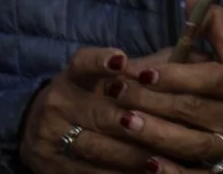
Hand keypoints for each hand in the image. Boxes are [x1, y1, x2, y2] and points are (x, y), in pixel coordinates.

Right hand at [20, 48, 165, 173]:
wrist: (42, 128)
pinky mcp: (52, 166)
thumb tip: (180, 65)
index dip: (101, 61)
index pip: (84, 63)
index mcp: (74, 76)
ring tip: (161, 159)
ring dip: (132, 155)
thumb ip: (140, 70)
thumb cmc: (93, 97)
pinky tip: (146, 173)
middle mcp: (58, 103)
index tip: (121, 61)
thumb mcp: (108, 78)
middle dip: (134, 122)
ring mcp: (50, 136)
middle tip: (167, 129)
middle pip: (100, 113)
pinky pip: (90, 173)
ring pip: (97, 147)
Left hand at [102, 1, 222, 173]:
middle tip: (116, 93)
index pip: (210, 79)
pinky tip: (147, 163)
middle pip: (193, 110)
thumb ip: (216, 27)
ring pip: (191, 144)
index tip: (142, 71)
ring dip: (155, 134)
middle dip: (151, 101)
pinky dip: (172, 172)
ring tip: (124, 122)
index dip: (176, 76)